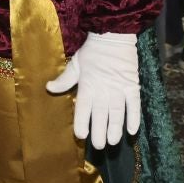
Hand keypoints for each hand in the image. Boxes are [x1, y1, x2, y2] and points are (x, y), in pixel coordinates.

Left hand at [45, 32, 140, 149]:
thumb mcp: (75, 63)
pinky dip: (134, 117)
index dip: (82, 122)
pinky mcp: (132, 86)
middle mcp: (103, 90)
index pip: (83, 108)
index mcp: (88, 85)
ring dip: (115, 128)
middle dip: (99, 131)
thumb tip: (49, 88)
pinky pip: (134, 104)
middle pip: (101, 114)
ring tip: (113, 142)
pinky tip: (132, 131)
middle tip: (98, 146)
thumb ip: (64, 79)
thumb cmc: (92, 52)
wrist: (113, 37)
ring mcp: (119, 89)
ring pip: (117, 113)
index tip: (81, 135)